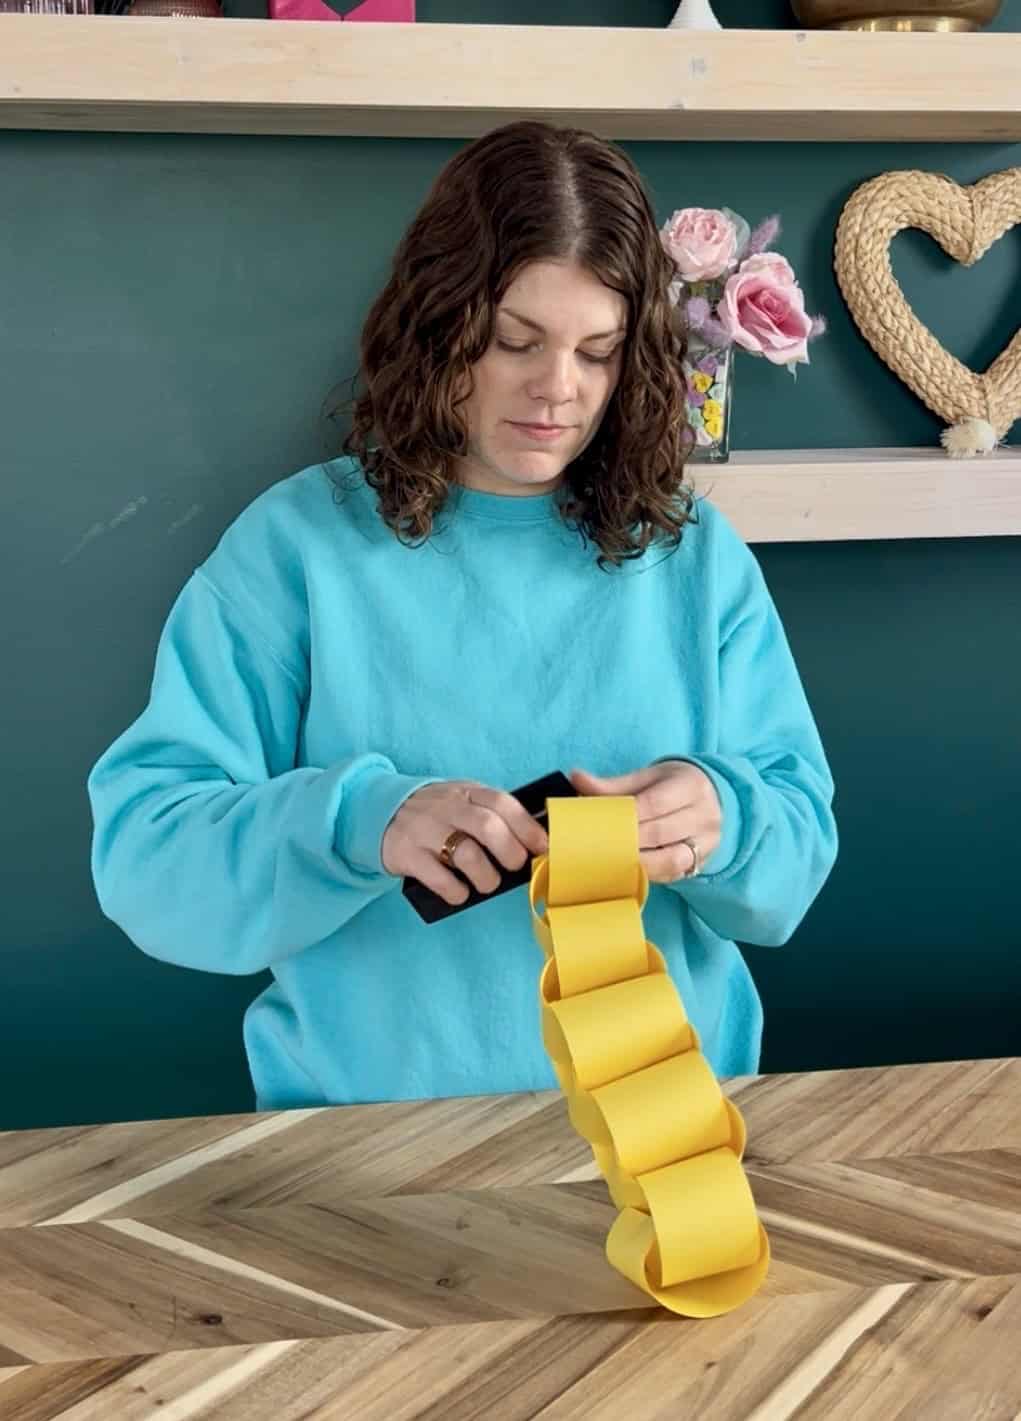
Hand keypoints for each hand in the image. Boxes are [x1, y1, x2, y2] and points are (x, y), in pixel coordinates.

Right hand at [382, 780, 549, 905]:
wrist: (379, 813)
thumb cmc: (436, 814)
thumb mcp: (462, 800)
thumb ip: (491, 813)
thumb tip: (534, 842)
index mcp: (466, 792)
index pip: (502, 803)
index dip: (527, 826)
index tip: (542, 847)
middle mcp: (446, 807)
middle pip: (488, 827)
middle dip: (510, 852)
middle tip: (515, 867)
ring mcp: (424, 830)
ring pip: (466, 854)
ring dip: (486, 877)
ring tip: (487, 884)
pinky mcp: (407, 854)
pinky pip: (439, 878)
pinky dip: (456, 891)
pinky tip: (460, 892)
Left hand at [569, 761, 720, 883]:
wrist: (714, 798)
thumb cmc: (674, 785)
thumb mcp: (649, 777)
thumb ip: (614, 784)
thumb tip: (576, 779)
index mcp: (691, 786)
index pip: (655, 803)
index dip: (625, 816)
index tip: (598, 824)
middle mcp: (705, 815)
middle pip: (661, 833)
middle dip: (626, 842)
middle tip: (594, 847)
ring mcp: (707, 843)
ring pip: (671, 860)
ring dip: (638, 864)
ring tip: (609, 862)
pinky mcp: (701, 863)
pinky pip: (673, 874)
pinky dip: (649, 874)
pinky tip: (627, 872)